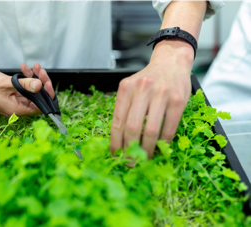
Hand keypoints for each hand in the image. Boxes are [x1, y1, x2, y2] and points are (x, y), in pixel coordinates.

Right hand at [0, 63, 54, 116]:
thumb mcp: (6, 83)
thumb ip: (24, 85)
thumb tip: (40, 86)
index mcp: (16, 110)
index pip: (40, 107)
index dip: (46, 95)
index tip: (47, 82)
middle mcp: (17, 108)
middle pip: (37, 98)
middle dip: (41, 83)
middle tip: (40, 70)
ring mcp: (14, 101)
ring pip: (31, 92)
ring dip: (34, 78)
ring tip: (34, 66)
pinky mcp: (11, 95)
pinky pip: (23, 88)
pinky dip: (25, 79)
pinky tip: (24, 68)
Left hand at [110, 39, 192, 158]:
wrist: (170, 62)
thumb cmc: (148, 80)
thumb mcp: (131, 88)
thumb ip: (125, 109)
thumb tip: (120, 140)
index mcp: (126, 88)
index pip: (117, 121)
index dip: (115, 142)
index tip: (115, 155)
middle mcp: (142, 90)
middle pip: (132, 128)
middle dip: (130, 150)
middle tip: (130, 162)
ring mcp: (161, 94)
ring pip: (151, 130)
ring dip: (147, 149)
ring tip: (144, 159)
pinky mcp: (178, 100)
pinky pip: (169, 127)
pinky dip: (163, 142)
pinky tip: (159, 148)